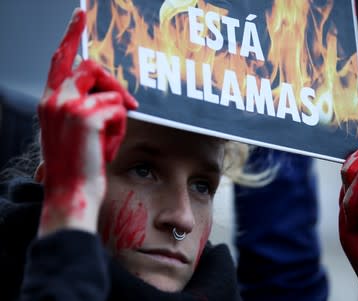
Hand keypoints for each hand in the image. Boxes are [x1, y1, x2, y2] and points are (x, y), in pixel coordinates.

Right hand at [38, 8, 137, 235]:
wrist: (72, 193)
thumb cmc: (78, 166)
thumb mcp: (76, 131)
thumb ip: (86, 105)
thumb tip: (112, 93)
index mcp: (50, 101)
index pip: (60, 59)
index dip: (71, 35)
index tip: (80, 15)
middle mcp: (54, 98)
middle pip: (92, 67)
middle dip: (114, 84)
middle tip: (130, 105)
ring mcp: (67, 105)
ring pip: (110, 92)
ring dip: (117, 115)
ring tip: (107, 139)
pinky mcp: (85, 116)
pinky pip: (119, 110)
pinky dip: (119, 130)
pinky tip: (106, 147)